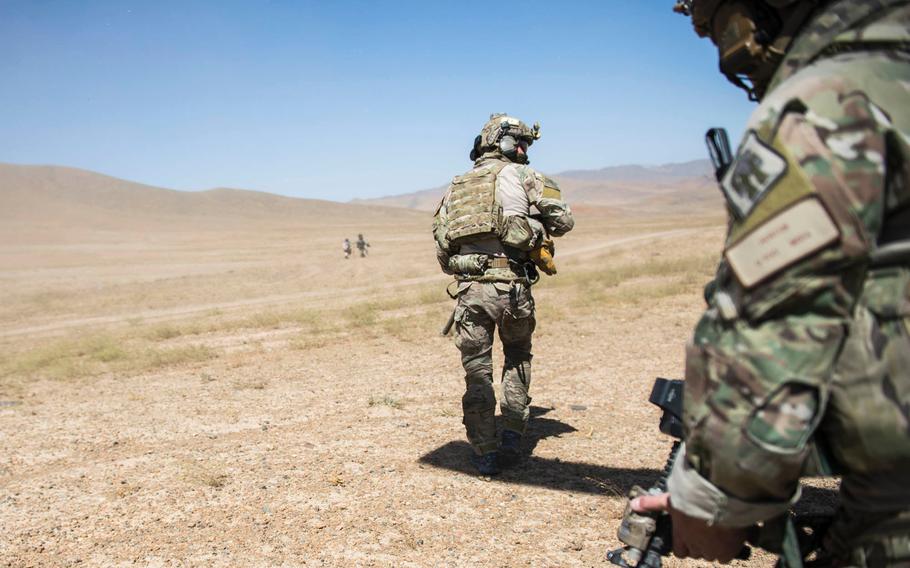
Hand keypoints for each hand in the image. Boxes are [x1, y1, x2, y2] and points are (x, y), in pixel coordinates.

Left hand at [632, 493, 749, 562]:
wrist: (718, 499)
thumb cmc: (693, 499)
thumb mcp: (669, 500)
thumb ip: (652, 503)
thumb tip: (634, 503)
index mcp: (680, 535)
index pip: (679, 551)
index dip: (683, 544)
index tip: (688, 536)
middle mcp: (695, 546)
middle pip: (696, 553)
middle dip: (698, 544)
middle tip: (703, 531)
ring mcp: (711, 550)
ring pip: (711, 555)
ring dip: (712, 547)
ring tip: (716, 531)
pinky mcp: (727, 550)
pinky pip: (725, 557)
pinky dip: (726, 549)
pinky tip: (727, 537)